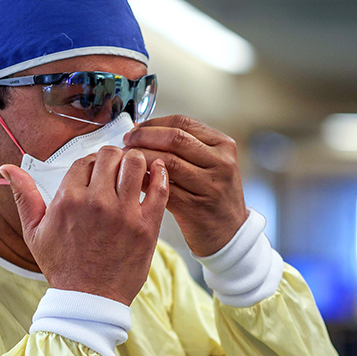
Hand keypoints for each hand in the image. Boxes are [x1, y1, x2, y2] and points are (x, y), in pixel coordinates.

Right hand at [0, 147, 168, 305]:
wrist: (88, 300)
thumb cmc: (62, 266)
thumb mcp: (34, 231)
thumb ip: (24, 195)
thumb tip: (8, 168)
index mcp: (68, 199)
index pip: (84, 159)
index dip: (92, 161)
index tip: (97, 171)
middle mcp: (96, 202)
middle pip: (110, 155)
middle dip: (113, 157)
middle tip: (117, 168)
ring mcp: (123, 213)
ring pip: (135, 164)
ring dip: (136, 162)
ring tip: (135, 171)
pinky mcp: (146, 226)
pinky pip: (160, 188)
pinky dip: (161, 174)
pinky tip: (157, 173)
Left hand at [123, 115, 247, 256]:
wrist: (230, 233)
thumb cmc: (212, 193)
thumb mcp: (211, 163)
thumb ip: (186, 145)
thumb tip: (142, 130)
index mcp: (223, 145)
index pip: (182, 123)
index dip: (153, 124)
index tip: (135, 129)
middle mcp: (221, 163)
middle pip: (174, 139)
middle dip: (144, 137)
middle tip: (126, 142)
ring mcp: (210, 186)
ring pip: (167, 161)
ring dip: (141, 158)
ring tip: (127, 160)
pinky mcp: (195, 207)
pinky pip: (162, 187)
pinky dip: (144, 181)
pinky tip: (133, 180)